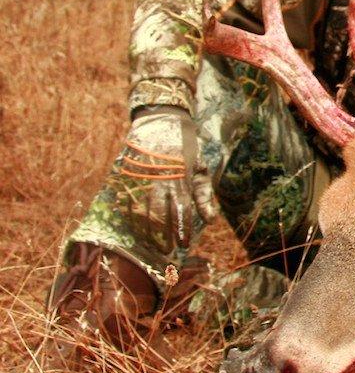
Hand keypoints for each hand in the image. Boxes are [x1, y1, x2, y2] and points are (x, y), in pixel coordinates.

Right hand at [118, 106, 215, 251]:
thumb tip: (210, 220)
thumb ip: (203, 196)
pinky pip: (127, 200)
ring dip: (145, 230)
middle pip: (160, 216)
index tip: (183, 246)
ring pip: (141, 210)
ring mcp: (141, 178)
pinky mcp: (127, 174)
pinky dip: (129, 216)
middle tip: (165, 250)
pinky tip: (132, 228)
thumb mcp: (200, 168)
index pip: (181, 211)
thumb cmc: (185, 147)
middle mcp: (160, 181)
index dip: (182, 230)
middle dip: (162, 236)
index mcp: (180, 179)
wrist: (161, 121)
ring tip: (149, 244)